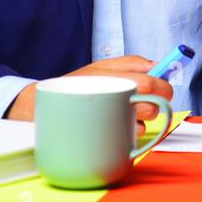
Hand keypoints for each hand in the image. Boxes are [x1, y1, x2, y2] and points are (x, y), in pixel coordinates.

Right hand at [5, 55, 173, 135]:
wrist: (37, 107)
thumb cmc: (75, 86)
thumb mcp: (100, 67)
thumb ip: (131, 63)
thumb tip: (157, 64)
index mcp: (114, 76)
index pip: (151, 81)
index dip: (163, 85)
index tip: (164, 88)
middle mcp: (112, 97)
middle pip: (151, 103)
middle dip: (155, 103)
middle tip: (144, 102)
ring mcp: (108, 120)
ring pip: (143, 123)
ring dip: (140, 119)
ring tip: (119, 113)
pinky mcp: (104, 138)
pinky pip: (129, 137)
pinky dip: (127, 132)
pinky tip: (112, 125)